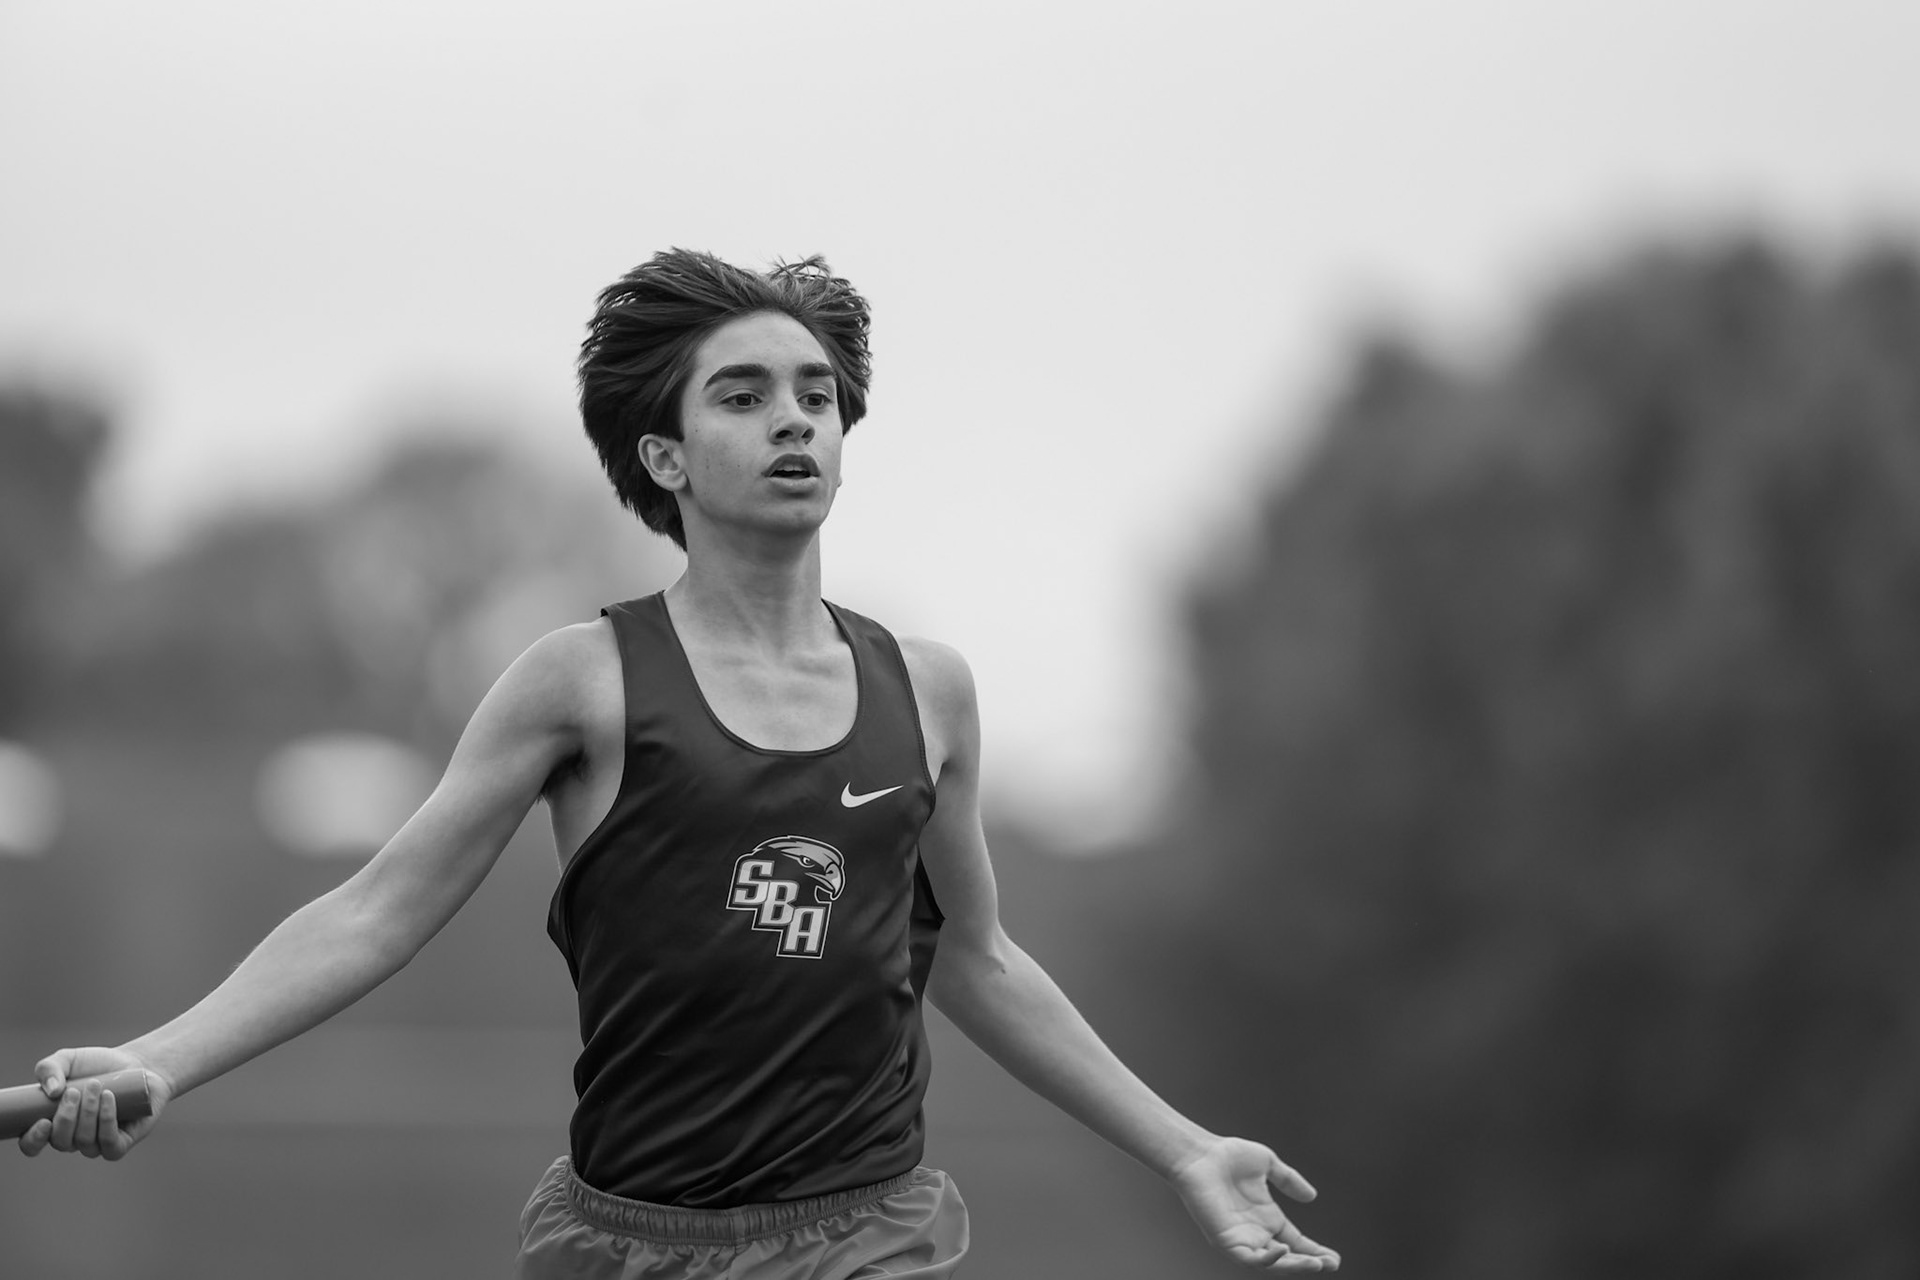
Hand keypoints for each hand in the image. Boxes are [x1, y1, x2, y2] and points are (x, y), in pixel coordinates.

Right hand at [16, 1046, 172, 1160]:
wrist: (136, 1064)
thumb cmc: (97, 1066)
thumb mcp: (68, 1059)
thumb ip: (49, 1068)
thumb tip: (52, 1091)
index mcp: (52, 1124)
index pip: (32, 1144)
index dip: (33, 1139)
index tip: (43, 1121)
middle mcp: (72, 1138)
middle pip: (61, 1142)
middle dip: (66, 1117)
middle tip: (75, 1091)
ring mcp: (96, 1144)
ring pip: (85, 1141)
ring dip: (88, 1113)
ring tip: (95, 1086)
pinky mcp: (120, 1144)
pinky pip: (110, 1144)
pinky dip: (107, 1121)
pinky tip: (109, 1098)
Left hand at [1169, 1136, 1339, 1271]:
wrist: (1200, 1155)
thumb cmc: (1228, 1156)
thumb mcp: (1267, 1164)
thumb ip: (1288, 1180)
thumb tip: (1311, 1196)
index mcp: (1267, 1217)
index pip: (1296, 1242)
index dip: (1315, 1251)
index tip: (1335, 1259)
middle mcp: (1256, 1232)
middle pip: (1288, 1257)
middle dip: (1309, 1263)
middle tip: (1330, 1264)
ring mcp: (1241, 1238)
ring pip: (1272, 1262)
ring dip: (1294, 1266)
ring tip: (1316, 1264)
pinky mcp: (1226, 1241)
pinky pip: (1249, 1259)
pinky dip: (1267, 1259)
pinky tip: (1282, 1250)